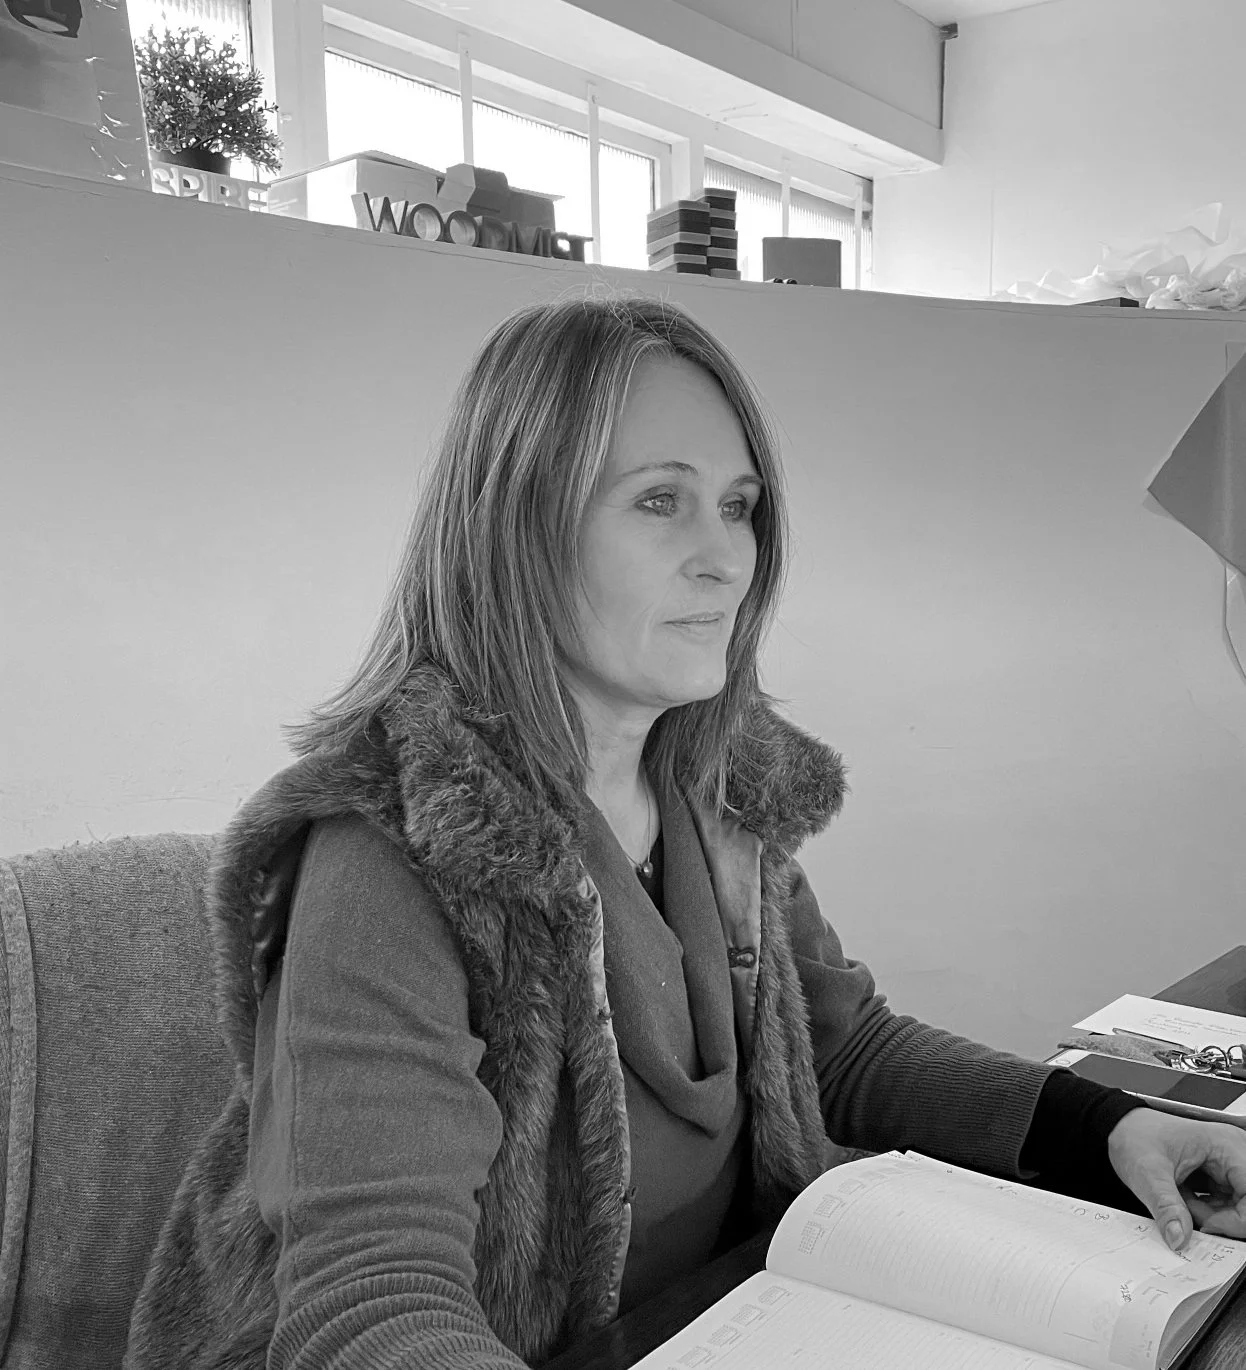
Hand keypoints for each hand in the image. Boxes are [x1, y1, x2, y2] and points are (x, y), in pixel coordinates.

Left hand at [1107, 1107, 1245, 1249]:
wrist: (1118, 1127)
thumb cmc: (1134, 1135)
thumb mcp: (1147, 1173)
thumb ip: (1166, 1207)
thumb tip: (1179, 1238)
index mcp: (1226, 1145)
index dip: (1236, 1220)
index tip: (1206, 1227)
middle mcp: (1233, 1153)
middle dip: (1220, 1218)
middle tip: (1187, 1212)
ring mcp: (1227, 1166)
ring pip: (1237, 1209)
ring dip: (1211, 1215)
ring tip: (1180, 1200)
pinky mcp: (1219, 1177)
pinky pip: (1225, 1206)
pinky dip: (1206, 1211)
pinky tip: (1183, 1199)